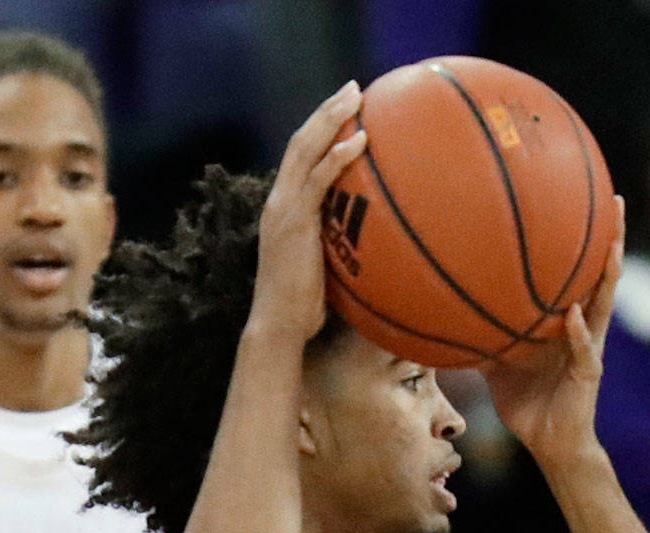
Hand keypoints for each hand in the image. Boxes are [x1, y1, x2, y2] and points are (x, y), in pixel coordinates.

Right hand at [250, 82, 367, 343]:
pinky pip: (317, 181)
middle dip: (327, 112)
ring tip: (356, 99)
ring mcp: (284, 209)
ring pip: (305, 150)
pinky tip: (360, 141)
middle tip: (353, 89)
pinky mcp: (293, 223)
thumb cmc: (303, 307)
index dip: (320, 128)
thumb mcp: (323, 266)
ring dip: (331, 120)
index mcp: (284, 207)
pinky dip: (337, 157)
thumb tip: (370, 240)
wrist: (278, 327)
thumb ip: (337, 243)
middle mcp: (279, 200)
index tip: (345, 109)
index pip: (300, 156)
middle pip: (301, 141)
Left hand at [481, 198, 625, 471]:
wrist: (550, 446)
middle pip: (603, 275)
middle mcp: (585, 329)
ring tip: (613, 243)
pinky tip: (574, 316)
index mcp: (567, 323)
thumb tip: (441, 317)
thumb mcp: (495, 365)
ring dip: (610, 275)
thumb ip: (481, 338)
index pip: (580, 273)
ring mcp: (590, 349)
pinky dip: (579, 333)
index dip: (586, 239)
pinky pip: (585, 350)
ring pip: (605, 304)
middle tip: (614, 200)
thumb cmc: (527, 404)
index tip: (586, 199)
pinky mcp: (588, 374)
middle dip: (611, 238)